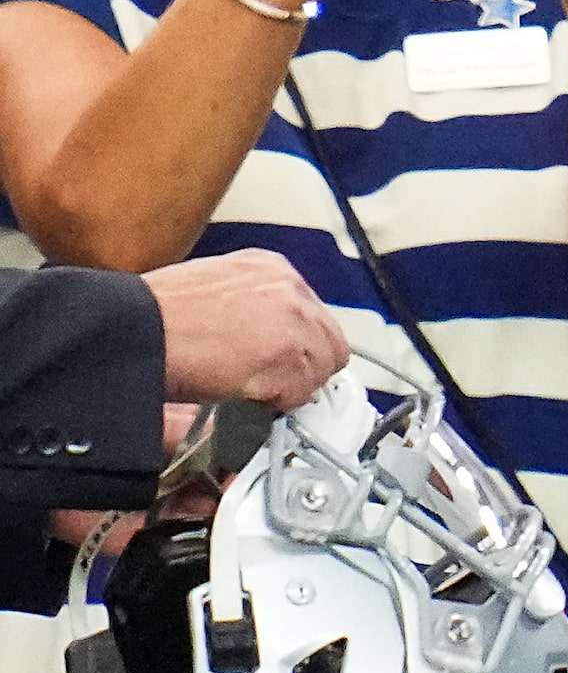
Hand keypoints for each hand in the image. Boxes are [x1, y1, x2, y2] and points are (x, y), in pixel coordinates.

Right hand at [143, 252, 348, 410]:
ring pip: (319, 372)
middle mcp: (291, 289)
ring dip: (289, 388)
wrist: (134, 331)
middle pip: (329, 343)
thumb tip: (266, 334)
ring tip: (247, 389)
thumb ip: (252, 306)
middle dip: (303, 368)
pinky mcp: (288, 356)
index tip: (281, 360)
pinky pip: (300, 394)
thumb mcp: (213, 288)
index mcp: (272, 268)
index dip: (298, 346)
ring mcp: (294, 322)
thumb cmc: (155, 316)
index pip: (314, 316)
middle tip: (269, 383)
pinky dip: (275, 404)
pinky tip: (243, 395)